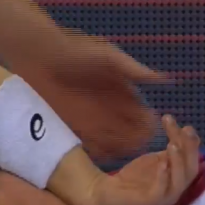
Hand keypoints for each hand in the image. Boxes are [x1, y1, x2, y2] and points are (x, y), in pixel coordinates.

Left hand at [11, 30, 168, 158]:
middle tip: (137, 148)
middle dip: (136, 143)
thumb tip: (165, 79)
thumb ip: (133, 69)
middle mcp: (112, 112)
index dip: (149, 126)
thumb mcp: (107, 56)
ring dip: (117, 151)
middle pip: (131, 135)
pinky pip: (88, 146)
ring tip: (118, 153)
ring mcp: (93, 122)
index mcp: (124, 96)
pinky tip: (96, 154)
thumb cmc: (75, 50)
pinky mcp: (73, 128)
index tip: (153, 131)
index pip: (144, 117)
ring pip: (112, 144)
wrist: (39, 54)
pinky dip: (95, 152)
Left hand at [81, 115, 200, 204]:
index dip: (191, 141)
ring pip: (179, 182)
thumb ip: (171, 149)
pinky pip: (160, 191)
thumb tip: (186, 129)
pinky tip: (162, 163)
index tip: (183, 124)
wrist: (110, 193)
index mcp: (180, 177)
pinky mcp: (150, 203)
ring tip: (173, 144)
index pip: (191, 158)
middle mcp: (176, 188)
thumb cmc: (136, 176)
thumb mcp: (156, 158)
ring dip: (179, 162)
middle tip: (185, 130)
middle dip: (190, 149)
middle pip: (191, 170)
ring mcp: (165, 198)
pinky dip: (163, 177)